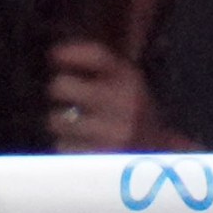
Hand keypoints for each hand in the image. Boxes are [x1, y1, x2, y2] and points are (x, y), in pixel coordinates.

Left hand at [46, 40, 179, 153]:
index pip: (97, 56)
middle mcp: (123, 102)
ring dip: (61, 124)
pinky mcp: (100, 157)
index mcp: (131, 81)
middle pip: (61, 86)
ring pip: (55, 120)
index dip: (71, 52)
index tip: (54, 54)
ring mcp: (112, 131)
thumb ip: (101, 71)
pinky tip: (85, 146)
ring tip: (81, 128)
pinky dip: (68, 146)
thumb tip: (55, 53)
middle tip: (67, 98)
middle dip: (59, 90)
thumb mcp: (127, 87)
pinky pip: (61, 146)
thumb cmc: (131, 118)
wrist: (158, 160)